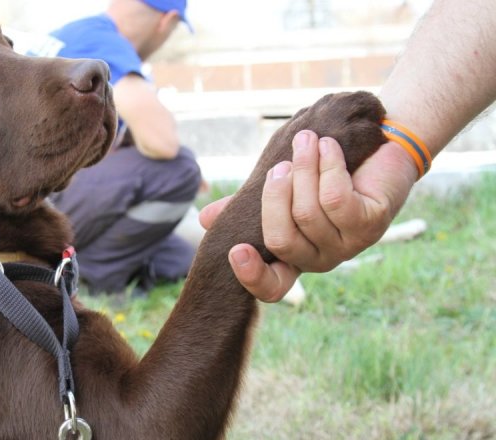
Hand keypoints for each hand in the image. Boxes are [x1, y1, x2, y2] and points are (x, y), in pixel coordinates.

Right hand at [199, 130, 417, 301]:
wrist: (381, 148)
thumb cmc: (325, 172)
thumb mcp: (282, 189)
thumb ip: (246, 205)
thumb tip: (204, 219)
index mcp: (295, 257)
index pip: (273, 287)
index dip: (252, 276)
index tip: (235, 251)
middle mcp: (320, 259)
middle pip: (282, 241)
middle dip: (275, 198)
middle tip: (279, 166)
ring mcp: (348, 246)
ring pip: (308, 214)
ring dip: (303, 170)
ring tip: (306, 140)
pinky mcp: (372, 225)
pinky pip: (336, 199)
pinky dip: (327, 167)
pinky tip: (328, 146)